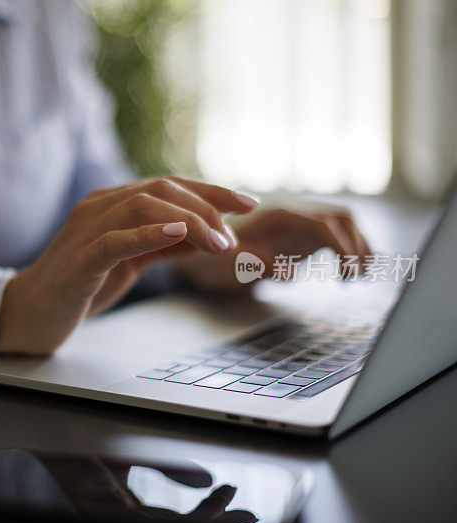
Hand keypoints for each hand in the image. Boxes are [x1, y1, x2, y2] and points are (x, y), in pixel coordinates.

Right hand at [0, 177, 259, 353]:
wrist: (30, 313)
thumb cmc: (80, 286)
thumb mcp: (131, 261)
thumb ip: (164, 245)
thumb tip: (212, 237)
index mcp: (112, 204)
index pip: (169, 184)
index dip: (212, 190)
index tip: (249, 202)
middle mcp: (99, 207)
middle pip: (161, 188)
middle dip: (206, 206)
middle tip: (233, 236)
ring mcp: (86, 230)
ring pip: (142, 205)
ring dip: (188, 221)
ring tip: (218, 243)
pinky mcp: (79, 259)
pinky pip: (116, 239)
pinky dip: (149, 232)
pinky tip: (178, 234)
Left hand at [174, 201, 372, 293]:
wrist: (198, 252)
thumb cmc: (211, 258)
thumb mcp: (230, 264)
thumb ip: (259, 264)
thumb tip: (289, 272)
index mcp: (276, 215)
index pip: (321, 223)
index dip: (341, 245)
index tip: (349, 269)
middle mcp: (291, 211)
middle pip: (339, 217)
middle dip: (355, 244)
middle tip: (357, 275)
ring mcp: (298, 221)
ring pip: (341, 223)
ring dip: (357, 245)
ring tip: (359, 275)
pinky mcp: (300, 233)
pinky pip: (333, 234)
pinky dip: (349, 249)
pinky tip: (351, 272)